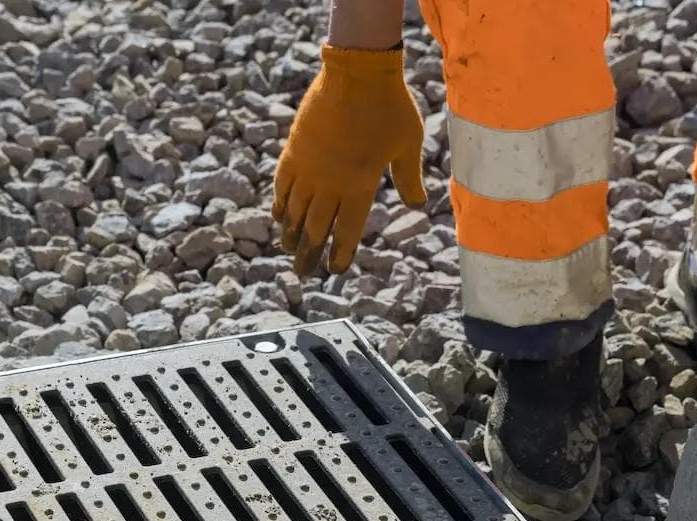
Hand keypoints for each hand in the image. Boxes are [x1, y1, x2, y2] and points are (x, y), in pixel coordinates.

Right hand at [273, 45, 426, 275]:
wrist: (357, 71)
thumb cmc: (390, 107)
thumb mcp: (408, 144)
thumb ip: (409, 177)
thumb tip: (417, 204)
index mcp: (360, 186)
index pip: (348, 231)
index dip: (340, 253)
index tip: (335, 269)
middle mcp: (330, 183)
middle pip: (316, 228)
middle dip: (310, 254)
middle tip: (304, 273)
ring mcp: (309, 168)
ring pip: (295, 211)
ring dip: (292, 234)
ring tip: (289, 249)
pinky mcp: (294, 150)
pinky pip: (282, 185)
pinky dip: (280, 203)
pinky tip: (279, 216)